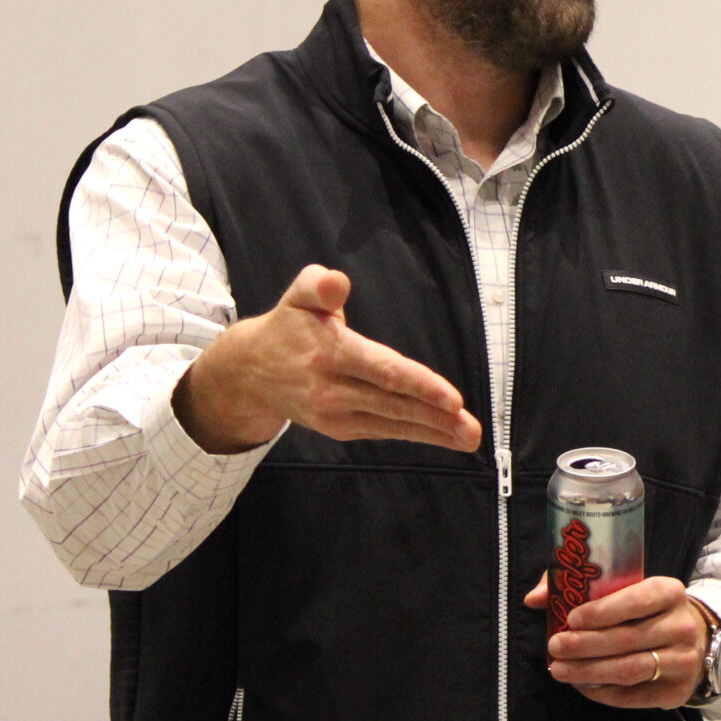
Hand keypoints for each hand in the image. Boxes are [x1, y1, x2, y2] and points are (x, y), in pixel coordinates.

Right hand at [175, 265, 480, 454]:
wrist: (249, 373)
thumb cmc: (288, 326)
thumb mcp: (298, 296)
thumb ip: (320, 285)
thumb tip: (338, 282)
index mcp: (330, 352)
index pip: (382, 371)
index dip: (419, 385)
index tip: (452, 398)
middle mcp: (332, 388)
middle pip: (392, 403)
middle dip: (436, 417)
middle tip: (471, 427)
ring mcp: (335, 413)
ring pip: (391, 422)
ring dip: (433, 432)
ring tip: (468, 438)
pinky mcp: (339, 427)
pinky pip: (383, 430)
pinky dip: (415, 434)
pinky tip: (443, 436)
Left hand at [527, 575, 706, 708]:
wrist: (690, 641)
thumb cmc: (644, 612)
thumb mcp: (623, 590)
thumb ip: (577, 587)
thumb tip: (534, 599)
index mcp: (670, 592)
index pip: (637, 600)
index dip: (602, 611)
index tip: (571, 619)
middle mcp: (682, 626)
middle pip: (628, 639)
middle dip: (586, 645)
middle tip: (555, 647)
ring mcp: (684, 660)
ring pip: (629, 670)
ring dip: (589, 672)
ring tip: (559, 670)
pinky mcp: (677, 691)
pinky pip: (633, 696)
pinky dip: (602, 693)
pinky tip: (582, 685)